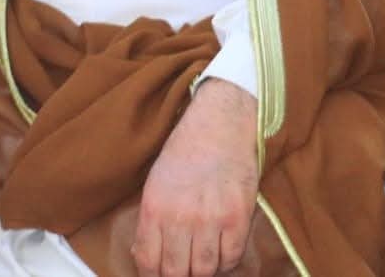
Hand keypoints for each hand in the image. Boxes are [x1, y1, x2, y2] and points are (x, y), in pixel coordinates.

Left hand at [133, 79, 259, 276]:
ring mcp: (211, 218)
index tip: (161, 274)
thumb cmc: (186, 151)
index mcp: (155, 209)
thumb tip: (146, 255)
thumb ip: (151, 221)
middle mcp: (180, 218)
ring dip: (203, 270)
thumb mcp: (155, 183)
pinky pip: (231, 256)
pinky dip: (227, 261)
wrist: (221, 124)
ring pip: (204, 270)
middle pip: (176, 273)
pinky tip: (223, 252)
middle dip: (179, 276)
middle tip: (184, 269)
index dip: (154, 276)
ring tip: (204, 261)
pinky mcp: (238, 216)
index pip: (148, 264)